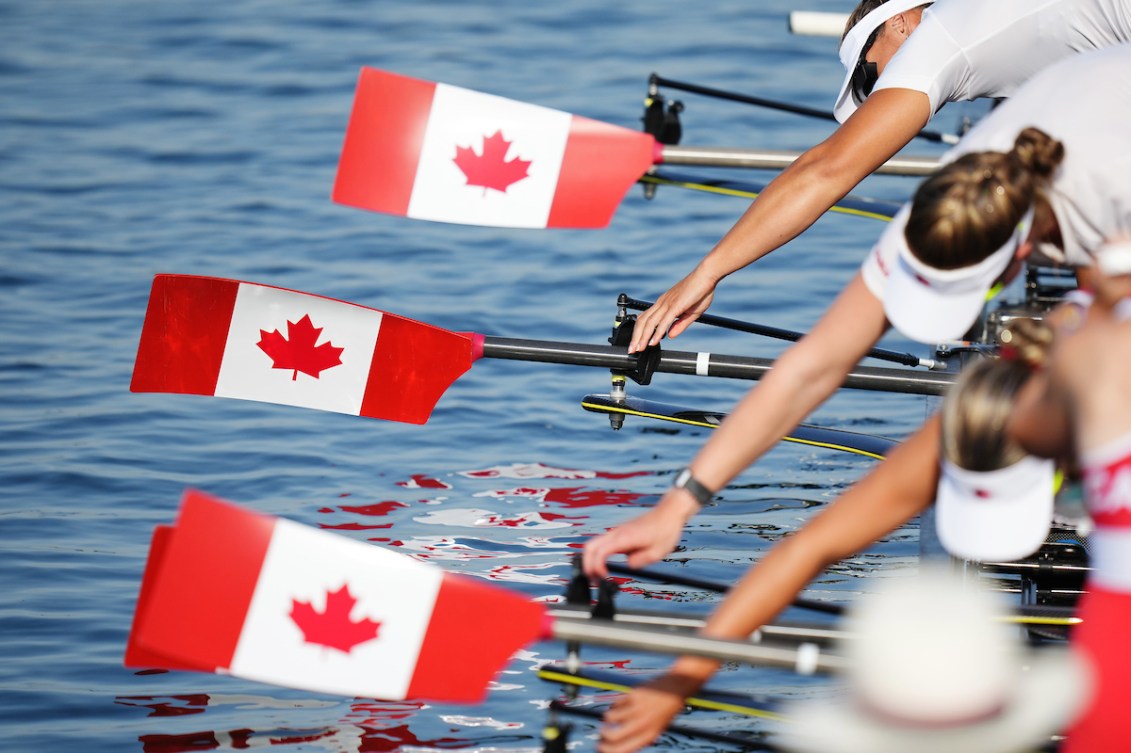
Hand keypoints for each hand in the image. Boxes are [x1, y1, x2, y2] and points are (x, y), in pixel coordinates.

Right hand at [582, 491, 697, 579]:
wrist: (669, 512)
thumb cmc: (665, 530)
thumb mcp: (656, 553)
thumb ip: (639, 562)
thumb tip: (627, 566)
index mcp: (624, 538)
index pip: (600, 552)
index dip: (596, 568)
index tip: (603, 578)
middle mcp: (616, 533)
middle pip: (589, 547)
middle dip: (587, 565)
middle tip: (594, 580)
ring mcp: (617, 531)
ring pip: (594, 544)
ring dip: (592, 560)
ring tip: (599, 575)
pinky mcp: (619, 532)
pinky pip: (603, 543)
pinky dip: (599, 555)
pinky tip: (607, 565)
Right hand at [597, 674, 699, 752]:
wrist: (675, 688)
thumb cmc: (664, 710)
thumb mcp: (656, 729)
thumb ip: (640, 737)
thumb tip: (617, 744)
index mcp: (648, 736)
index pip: (622, 750)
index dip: (606, 750)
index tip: (600, 746)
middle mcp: (642, 724)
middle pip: (612, 735)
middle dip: (603, 734)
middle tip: (602, 731)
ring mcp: (637, 709)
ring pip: (610, 717)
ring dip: (607, 717)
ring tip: (613, 714)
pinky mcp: (634, 695)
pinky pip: (616, 703)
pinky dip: (615, 704)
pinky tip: (622, 703)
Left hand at [629, 271, 717, 352]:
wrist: (707, 276)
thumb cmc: (700, 291)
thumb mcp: (690, 313)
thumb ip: (679, 325)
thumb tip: (670, 335)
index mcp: (664, 304)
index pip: (646, 319)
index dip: (639, 332)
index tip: (636, 343)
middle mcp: (662, 303)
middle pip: (643, 322)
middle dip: (636, 337)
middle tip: (632, 350)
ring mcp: (667, 304)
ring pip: (650, 323)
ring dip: (643, 337)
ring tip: (638, 349)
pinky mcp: (675, 305)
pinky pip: (664, 321)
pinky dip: (657, 332)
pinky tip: (653, 342)